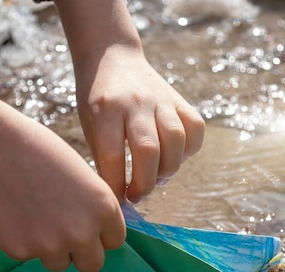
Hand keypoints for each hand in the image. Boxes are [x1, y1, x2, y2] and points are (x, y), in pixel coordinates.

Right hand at [0, 62, 125, 271]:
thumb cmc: (37, 151)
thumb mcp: (81, 175)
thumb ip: (92, 207)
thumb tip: (95, 232)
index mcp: (104, 209)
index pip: (115, 241)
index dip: (100, 234)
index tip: (86, 226)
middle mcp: (82, 233)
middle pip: (92, 265)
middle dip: (80, 253)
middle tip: (61, 233)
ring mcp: (51, 246)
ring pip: (58, 264)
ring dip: (49, 249)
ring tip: (32, 215)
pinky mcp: (20, 251)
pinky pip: (28, 256)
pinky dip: (21, 241)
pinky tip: (11, 213)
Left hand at [75, 46, 204, 202]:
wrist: (112, 57)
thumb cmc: (95, 101)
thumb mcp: (89, 126)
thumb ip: (105, 158)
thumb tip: (119, 198)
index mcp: (106, 110)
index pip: (113, 157)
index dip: (115, 186)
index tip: (116, 201)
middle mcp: (136, 103)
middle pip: (149, 151)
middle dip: (144, 184)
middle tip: (137, 195)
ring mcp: (161, 99)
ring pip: (176, 141)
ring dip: (168, 170)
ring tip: (156, 179)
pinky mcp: (178, 99)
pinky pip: (195, 128)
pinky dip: (189, 150)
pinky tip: (174, 158)